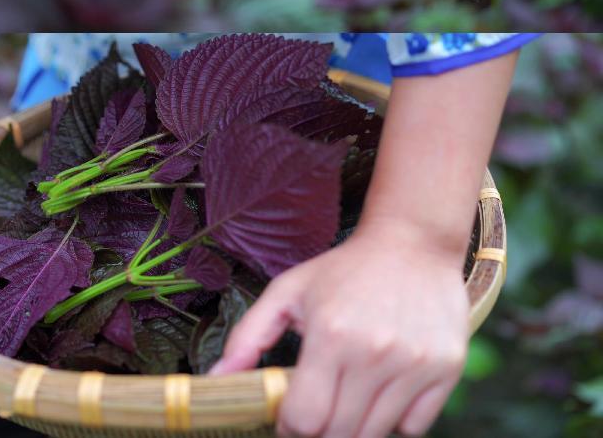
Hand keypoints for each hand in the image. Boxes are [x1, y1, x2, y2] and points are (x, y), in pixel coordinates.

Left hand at [210, 224, 468, 437]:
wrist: (413, 244)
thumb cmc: (343, 270)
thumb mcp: (287, 292)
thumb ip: (248, 336)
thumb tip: (217, 378)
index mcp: (331, 336)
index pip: (306, 419)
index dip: (289, 428)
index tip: (287, 420)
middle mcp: (375, 354)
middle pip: (340, 433)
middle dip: (319, 431)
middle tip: (313, 413)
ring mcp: (415, 364)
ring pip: (376, 434)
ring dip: (354, 427)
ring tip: (345, 398)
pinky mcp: (447, 370)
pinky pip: (414, 426)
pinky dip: (393, 422)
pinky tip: (379, 393)